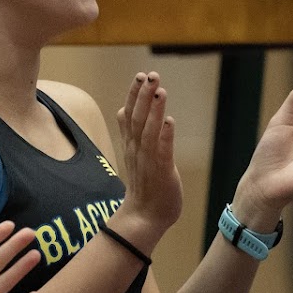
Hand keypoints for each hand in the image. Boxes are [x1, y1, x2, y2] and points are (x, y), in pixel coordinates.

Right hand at [114, 72, 183, 238]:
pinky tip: (169, 121)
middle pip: (137, 118)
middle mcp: (137, 149)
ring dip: (154, 110)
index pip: (130, 114)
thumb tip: (124, 110)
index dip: (133, 94)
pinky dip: (165, 135)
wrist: (144, 217)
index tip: (139, 76)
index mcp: (131, 144)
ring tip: (159, 90)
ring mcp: (148, 160)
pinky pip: (162, 151)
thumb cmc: (144, 185)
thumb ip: (130, 132)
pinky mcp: (161, 171)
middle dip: (143, 95)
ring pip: (149, 131)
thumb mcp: (134, 154)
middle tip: (149, 75)